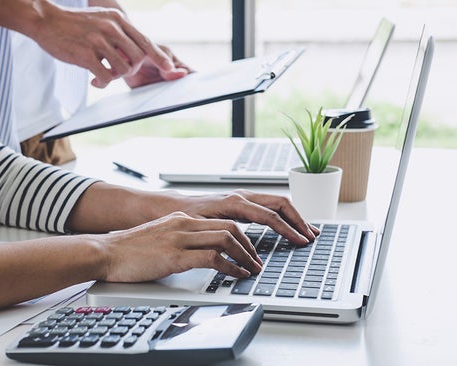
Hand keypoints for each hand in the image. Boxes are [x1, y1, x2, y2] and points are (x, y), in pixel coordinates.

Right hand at [33, 4, 186, 87]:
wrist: (46, 20)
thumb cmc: (74, 24)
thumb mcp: (101, 20)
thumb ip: (119, 33)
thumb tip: (134, 54)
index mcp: (118, 19)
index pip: (145, 40)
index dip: (159, 57)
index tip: (169, 69)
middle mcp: (112, 28)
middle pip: (138, 58)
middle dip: (131, 70)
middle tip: (115, 72)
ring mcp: (99, 40)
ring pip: (124, 69)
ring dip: (116, 77)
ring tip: (102, 74)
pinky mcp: (86, 54)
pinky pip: (106, 76)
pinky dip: (103, 83)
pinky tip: (94, 80)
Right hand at [96, 211, 262, 282]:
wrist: (104, 252)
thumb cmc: (127, 251)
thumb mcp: (158, 239)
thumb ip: (178, 242)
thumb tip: (197, 255)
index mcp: (180, 218)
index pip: (221, 222)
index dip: (241, 237)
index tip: (249, 250)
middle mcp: (183, 223)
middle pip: (230, 227)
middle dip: (250, 245)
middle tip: (256, 261)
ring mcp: (180, 238)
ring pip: (227, 238)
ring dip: (245, 256)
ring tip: (252, 270)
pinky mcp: (175, 255)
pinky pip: (213, 258)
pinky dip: (231, 267)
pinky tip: (236, 275)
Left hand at [176, 189, 319, 245]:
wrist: (170, 207)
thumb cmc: (183, 217)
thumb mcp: (201, 228)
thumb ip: (222, 235)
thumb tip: (241, 248)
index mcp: (234, 203)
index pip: (270, 216)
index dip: (288, 229)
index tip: (302, 241)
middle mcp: (241, 197)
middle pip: (280, 204)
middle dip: (298, 220)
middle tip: (312, 236)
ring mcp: (242, 198)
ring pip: (276, 203)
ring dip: (294, 216)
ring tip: (309, 231)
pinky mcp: (241, 203)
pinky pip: (268, 206)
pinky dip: (283, 215)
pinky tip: (290, 226)